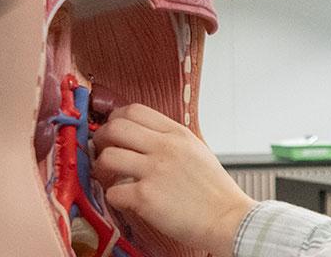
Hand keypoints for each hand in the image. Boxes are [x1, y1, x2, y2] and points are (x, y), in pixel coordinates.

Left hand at [93, 104, 255, 254]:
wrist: (229, 219)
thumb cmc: (215, 192)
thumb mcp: (197, 152)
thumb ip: (170, 142)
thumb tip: (142, 139)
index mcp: (178, 134)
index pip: (134, 110)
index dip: (116, 120)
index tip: (113, 133)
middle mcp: (166, 148)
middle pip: (115, 128)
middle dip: (101, 140)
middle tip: (102, 152)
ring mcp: (155, 171)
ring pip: (107, 157)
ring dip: (101, 168)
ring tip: (109, 178)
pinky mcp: (146, 197)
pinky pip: (113, 192)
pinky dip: (114, 197)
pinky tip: (125, 200)